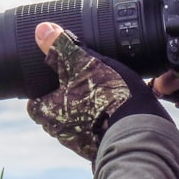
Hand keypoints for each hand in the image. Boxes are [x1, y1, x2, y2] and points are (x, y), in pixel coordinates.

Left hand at [26, 23, 168, 161]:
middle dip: (71, 96)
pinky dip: (107, 120)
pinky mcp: (103, 149)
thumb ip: (62, 47)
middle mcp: (60, 132)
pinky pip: (100, 131)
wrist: (142, 134)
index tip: (60, 75)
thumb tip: (42, 30)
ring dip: (91, 109)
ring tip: (109, 92)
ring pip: (81, 120)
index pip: (36, 99)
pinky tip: (121, 108)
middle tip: (89, 81)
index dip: (47, 85)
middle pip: (59, 109)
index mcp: (47, 112)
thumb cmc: (109, 98)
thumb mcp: (84, 63)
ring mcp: (82, 144)